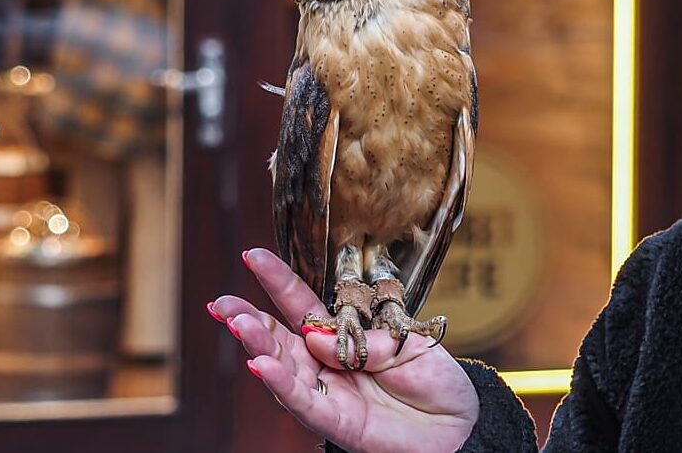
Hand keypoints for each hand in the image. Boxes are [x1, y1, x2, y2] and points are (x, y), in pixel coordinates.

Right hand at [210, 248, 478, 452]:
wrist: (460, 425)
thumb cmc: (434, 380)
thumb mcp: (406, 342)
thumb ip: (365, 337)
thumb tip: (316, 335)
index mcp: (341, 336)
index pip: (301, 304)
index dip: (277, 281)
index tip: (251, 255)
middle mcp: (326, 364)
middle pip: (280, 338)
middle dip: (249, 318)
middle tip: (221, 302)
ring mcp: (329, 393)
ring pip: (284, 368)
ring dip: (259, 346)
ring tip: (237, 322)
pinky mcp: (338, 423)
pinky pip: (304, 402)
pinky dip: (281, 384)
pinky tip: (260, 364)